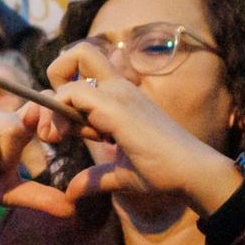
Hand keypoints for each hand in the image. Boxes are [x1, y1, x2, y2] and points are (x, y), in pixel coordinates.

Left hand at [35, 45, 241, 214]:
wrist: (193, 174)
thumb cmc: (163, 173)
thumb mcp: (119, 174)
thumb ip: (94, 178)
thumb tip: (70, 193)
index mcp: (120, 98)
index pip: (83, 74)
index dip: (63, 98)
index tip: (64, 132)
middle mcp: (119, 88)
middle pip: (78, 52)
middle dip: (54, 78)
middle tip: (53, 121)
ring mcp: (118, 94)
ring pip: (68, 73)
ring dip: (51, 105)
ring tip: (55, 137)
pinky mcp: (116, 107)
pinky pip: (72, 93)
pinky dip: (58, 112)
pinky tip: (65, 137)